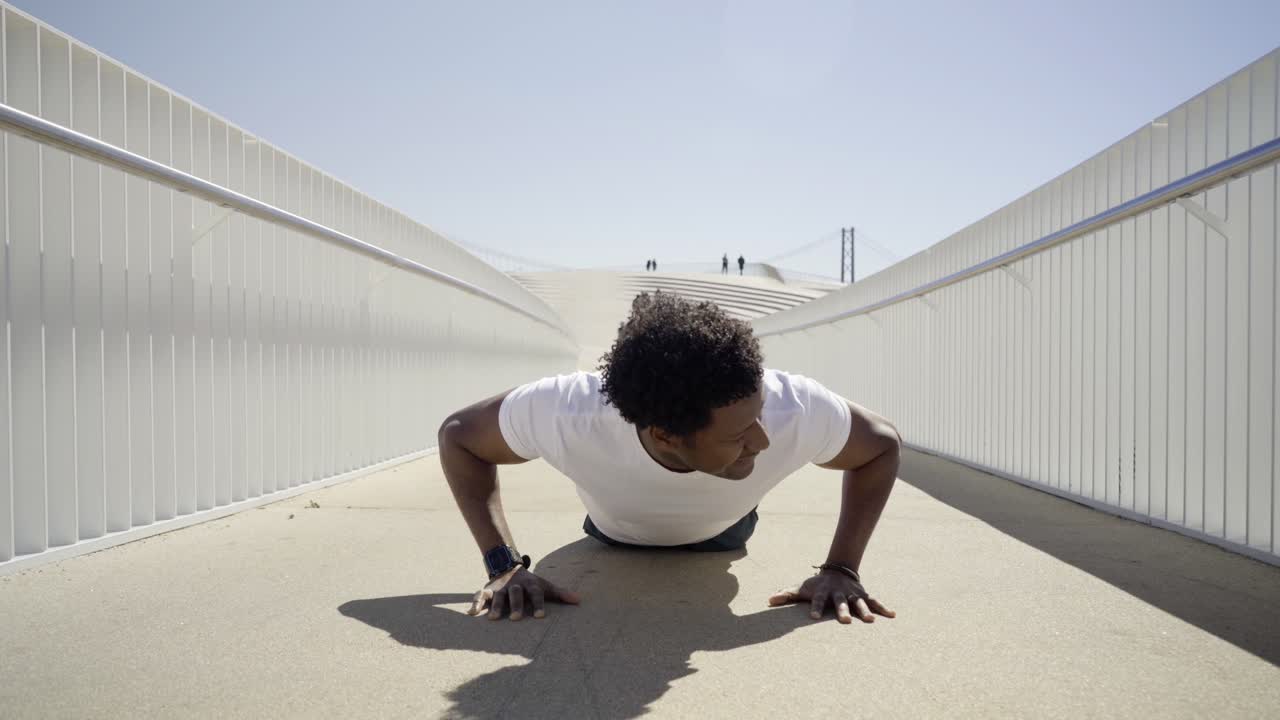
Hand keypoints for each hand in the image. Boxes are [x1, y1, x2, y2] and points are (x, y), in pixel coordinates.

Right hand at [467, 567, 580, 620]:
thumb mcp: (545, 586)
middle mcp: (515, 586)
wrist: (509, 568)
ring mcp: (500, 588)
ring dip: (495, 606)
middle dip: (515, 605)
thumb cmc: (531, 584)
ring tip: (492, 619)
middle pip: (516, 594)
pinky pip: (480, 595)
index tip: (540, 616)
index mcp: (531, 585)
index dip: (538, 604)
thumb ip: (561, 594)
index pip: (536, 594)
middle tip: (515, 618)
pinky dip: (475, 602)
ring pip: (498, 595)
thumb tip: (579, 600)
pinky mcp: (487, 589)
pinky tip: (471, 613)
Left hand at [768, 569, 895, 623]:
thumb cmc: (816, 584)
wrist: (837, 570)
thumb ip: (786, 594)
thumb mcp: (802, 587)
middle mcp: (838, 592)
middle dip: (843, 611)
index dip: (814, 607)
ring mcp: (852, 593)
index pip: (817, 599)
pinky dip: (883, 607)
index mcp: (822, 591)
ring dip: (864, 611)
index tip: (812, 617)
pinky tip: (893, 615)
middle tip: (844, 622)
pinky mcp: (862, 595)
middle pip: (840, 602)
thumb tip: (768, 600)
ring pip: (859, 602)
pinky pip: (874, 601)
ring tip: (870, 621)